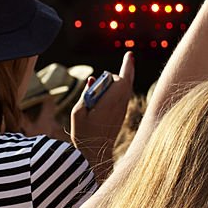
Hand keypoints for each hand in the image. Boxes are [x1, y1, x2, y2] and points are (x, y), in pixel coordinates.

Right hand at [71, 52, 134, 178]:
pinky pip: (122, 97)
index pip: (123, 79)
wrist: (95, 153)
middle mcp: (121, 104)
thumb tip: (93, 80)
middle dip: (116, 76)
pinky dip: (115, 92)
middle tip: (105, 79)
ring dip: (115, 84)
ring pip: (124, 89)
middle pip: (124, 81)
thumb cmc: (84, 133)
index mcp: (111, 101)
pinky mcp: (121, 114)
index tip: (130, 54)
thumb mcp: (78, 112)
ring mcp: (123, 110)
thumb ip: (86, 94)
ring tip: (101, 95)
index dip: (127, 66)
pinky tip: (107, 95)